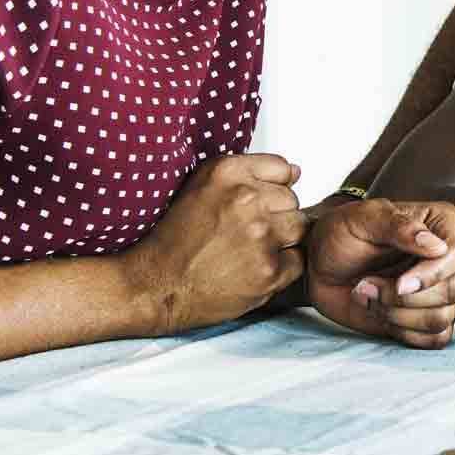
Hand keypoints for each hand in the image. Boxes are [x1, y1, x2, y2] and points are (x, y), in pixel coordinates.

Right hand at [122, 153, 308, 333]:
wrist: (156, 285)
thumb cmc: (176, 239)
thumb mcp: (201, 187)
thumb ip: (249, 172)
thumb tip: (297, 171)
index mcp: (227, 172)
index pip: (283, 169)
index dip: (269, 189)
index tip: (251, 206)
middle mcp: (245, 199)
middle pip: (292, 200)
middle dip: (275, 215)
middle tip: (244, 233)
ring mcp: (260, 236)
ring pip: (299, 228)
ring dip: (281, 240)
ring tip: (249, 250)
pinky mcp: (268, 270)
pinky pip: (297, 260)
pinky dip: (280, 268)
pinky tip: (252, 269)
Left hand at [302, 196, 454, 347]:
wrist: (320, 264)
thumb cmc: (342, 233)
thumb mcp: (363, 218)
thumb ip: (398, 226)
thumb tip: (437, 246)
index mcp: (443, 224)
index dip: (432, 274)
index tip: (400, 284)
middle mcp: (449, 259)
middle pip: (453, 290)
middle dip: (404, 298)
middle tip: (367, 284)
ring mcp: (441, 290)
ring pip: (441, 318)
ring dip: (397, 315)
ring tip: (368, 296)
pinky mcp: (428, 317)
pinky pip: (434, 338)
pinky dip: (404, 332)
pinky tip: (380, 313)